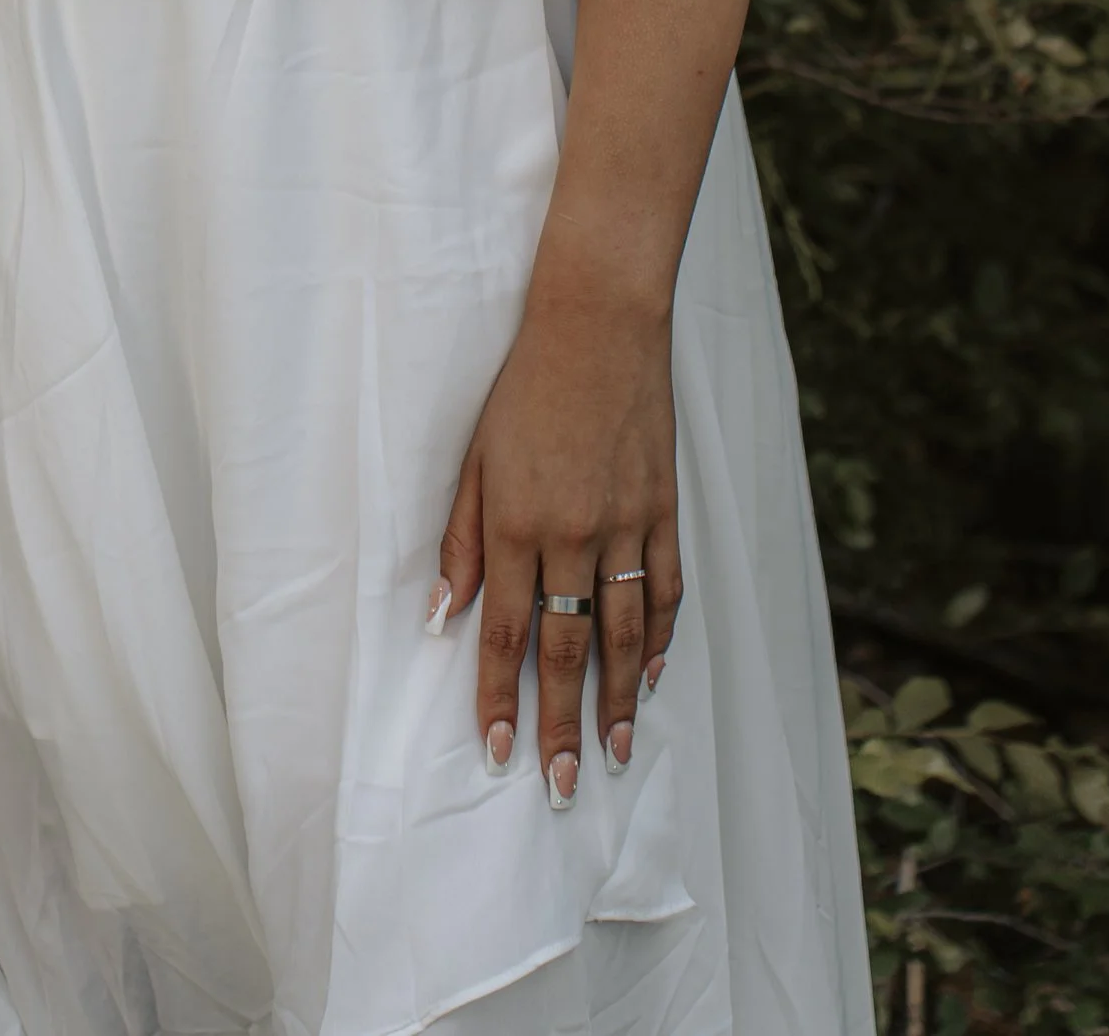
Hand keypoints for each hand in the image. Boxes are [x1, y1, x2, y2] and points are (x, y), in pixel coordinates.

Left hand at [429, 282, 679, 804]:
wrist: (597, 323)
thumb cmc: (524, 388)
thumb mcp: (476, 458)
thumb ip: (461, 541)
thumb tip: (442, 618)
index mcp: (516, 522)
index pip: (503, 633)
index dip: (501, 699)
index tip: (501, 753)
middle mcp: (572, 533)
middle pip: (566, 647)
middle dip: (563, 723)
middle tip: (562, 785)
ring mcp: (625, 523)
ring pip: (623, 632)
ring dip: (619, 699)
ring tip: (614, 753)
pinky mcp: (663, 507)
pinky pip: (665, 589)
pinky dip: (661, 638)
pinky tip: (652, 676)